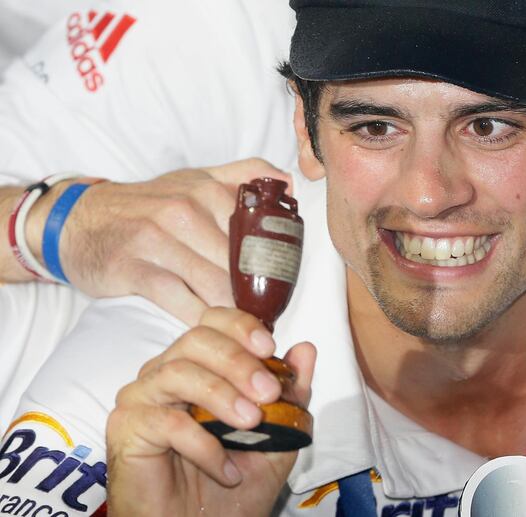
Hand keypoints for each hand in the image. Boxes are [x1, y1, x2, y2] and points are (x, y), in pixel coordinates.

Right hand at [58, 159, 291, 324]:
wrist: (79, 219)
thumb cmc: (147, 204)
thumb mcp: (194, 179)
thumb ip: (243, 175)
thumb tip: (287, 180)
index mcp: (207, 191)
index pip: (258, 235)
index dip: (275, 267)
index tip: (283, 291)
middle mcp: (184, 212)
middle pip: (239, 264)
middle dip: (257, 295)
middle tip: (269, 318)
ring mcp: (157, 239)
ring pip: (214, 284)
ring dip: (233, 312)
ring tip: (246, 331)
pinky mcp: (133, 268)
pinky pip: (178, 300)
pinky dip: (198, 318)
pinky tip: (209, 329)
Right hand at [106, 307, 315, 515]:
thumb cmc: (234, 486)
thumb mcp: (278, 438)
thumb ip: (292, 394)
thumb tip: (306, 349)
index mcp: (202, 366)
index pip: (213, 322)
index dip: (241, 326)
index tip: (270, 347)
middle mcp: (167, 373)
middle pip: (196, 339)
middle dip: (238, 362)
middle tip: (268, 394)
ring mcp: (142, 398)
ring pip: (178, 372)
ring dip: (222, 396)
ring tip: (251, 424)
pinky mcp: (126, 428)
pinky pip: (165, 421)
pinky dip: (203, 444)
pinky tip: (225, 469)